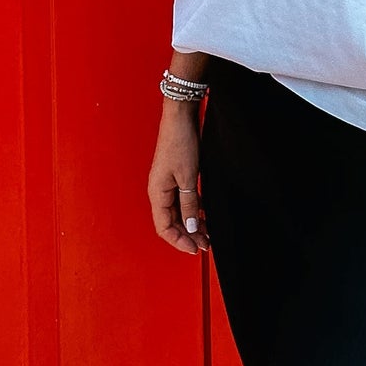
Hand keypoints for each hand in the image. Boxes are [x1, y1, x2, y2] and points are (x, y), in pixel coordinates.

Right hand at [147, 101, 209, 254]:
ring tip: (207, 233)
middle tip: (205, 244)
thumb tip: (190, 229)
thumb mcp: (188, 178)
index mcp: (157, 192)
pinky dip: (193, 210)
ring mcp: (167, 182)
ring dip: (191, 224)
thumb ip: (188, 205)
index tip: (194, 249)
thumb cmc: (180, 142)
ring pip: (178, 212)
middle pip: (171, 222)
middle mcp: (160, 190)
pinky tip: (204, 215)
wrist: (180, 116)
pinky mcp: (176, 175)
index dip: (179, 241)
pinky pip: (182, 200)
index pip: (164, 227)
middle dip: (187, 235)